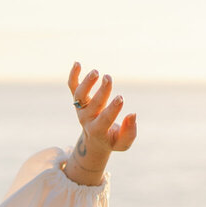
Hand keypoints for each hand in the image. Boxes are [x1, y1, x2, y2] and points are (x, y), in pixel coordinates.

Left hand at [65, 62, 136, 182]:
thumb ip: (129, 132)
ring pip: (80, 95)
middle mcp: (86, 118)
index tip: (120, 98)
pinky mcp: (78, 100)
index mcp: (97, 130)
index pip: (104, 119)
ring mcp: (81, 108)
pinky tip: (77, 63)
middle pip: (92, 105)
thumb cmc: (112, 140)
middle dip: (101, 92)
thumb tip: (132, 115)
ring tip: (96, 72)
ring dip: (86, 83)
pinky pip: (73, 87)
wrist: (94, 140)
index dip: (112, 109)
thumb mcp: (122, 143)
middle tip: (108, 78)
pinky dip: (73, 75)